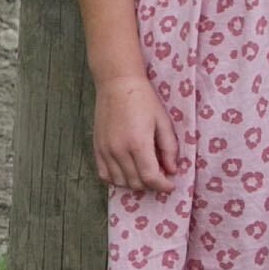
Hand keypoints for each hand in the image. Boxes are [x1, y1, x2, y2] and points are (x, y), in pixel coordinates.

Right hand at [90, 73, 175, 196]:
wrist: (117, 84)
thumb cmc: (144, 100)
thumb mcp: (162, 121)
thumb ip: (169, 148)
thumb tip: (171, 170)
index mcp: (138, 143)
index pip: (150, 177)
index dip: (163, 185)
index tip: (171, 185)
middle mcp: (119, 150)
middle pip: (136, 183)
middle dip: (151, 184)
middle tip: (160, 175)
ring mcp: (105, 150)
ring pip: (120, 182)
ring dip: (135, 183)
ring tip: (144, 172)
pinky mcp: (97, 148)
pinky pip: (104, 175)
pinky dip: (117, 179)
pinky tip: (127, 171)